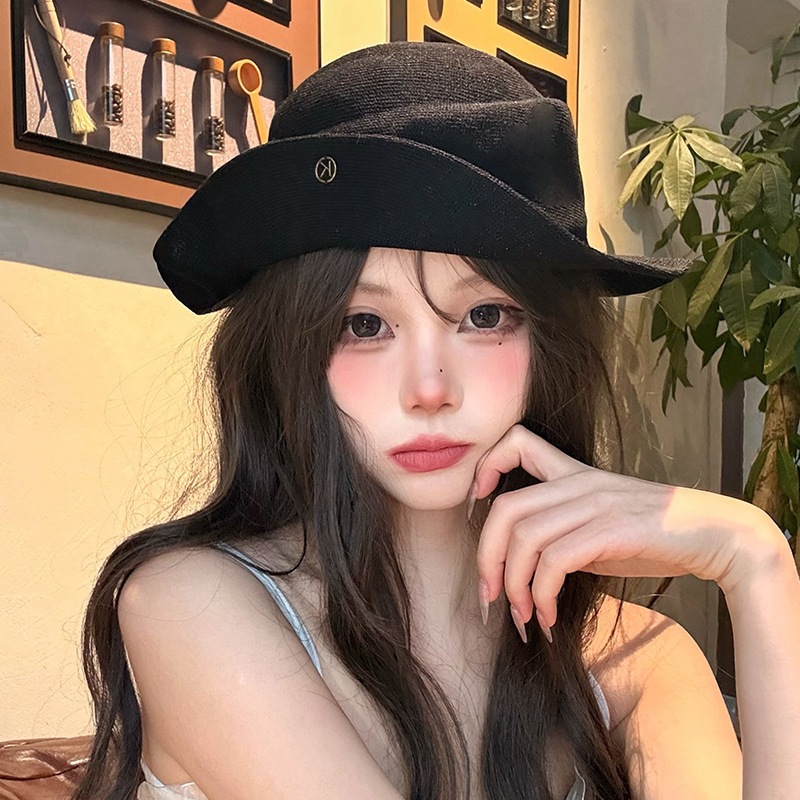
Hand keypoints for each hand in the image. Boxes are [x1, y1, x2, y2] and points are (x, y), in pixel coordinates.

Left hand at [470, 424, 782, 641]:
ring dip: (515, 585)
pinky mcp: (611, 530)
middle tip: (489, 596)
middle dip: (486, 557)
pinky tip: (549, 617)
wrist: (713, 535)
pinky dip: (543, 595)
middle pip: (506, 509)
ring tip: (523, 615)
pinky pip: (556, 561)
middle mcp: (579, 482)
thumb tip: (526, 571)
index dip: (486, 465)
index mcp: (573, 473)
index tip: (476, 504)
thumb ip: (563, 534)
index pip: (517, 442)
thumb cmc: (653, 536)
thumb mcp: (600, 526)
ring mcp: (594, 504)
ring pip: (526, 538)